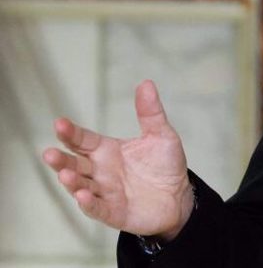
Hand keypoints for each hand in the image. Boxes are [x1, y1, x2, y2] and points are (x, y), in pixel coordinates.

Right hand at [42, 80, 193, 239]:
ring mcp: (104, 192)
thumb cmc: (165, 165)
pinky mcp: (114, 212)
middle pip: (74, 163)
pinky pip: (97, 208)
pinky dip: (88, 203)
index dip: (70, 133)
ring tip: (64, 173)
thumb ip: (150, 113)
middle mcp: (100, 171)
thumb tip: (146, 83)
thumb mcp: (161, 135)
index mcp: (106, 150)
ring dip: (71, 181)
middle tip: (49, 153)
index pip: (82, 140)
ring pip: (80, 186)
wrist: (179, 197)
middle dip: (60, 159)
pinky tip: (83, 195)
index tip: (59, 123)